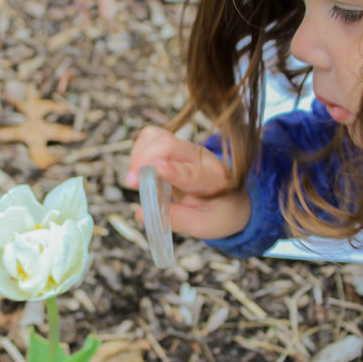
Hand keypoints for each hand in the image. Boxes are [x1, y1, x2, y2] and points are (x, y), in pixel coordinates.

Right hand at [125, 126, 250, 239]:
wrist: (232, 197)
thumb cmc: (219, 212)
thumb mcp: (205, 225)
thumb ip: (177, 220)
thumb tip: (141, 214)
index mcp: (214, 181)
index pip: (193, 173)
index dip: (173, 170)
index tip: (157, 169)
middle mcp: (201, 158)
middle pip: (169, 145)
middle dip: (144, 159)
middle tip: (130, 183)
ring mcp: (187, 148)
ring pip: (157, 136)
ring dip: (139, 154)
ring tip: (135, 179)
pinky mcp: (175, 145)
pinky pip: (151, 137)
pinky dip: (138, 151)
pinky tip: (139, 170)